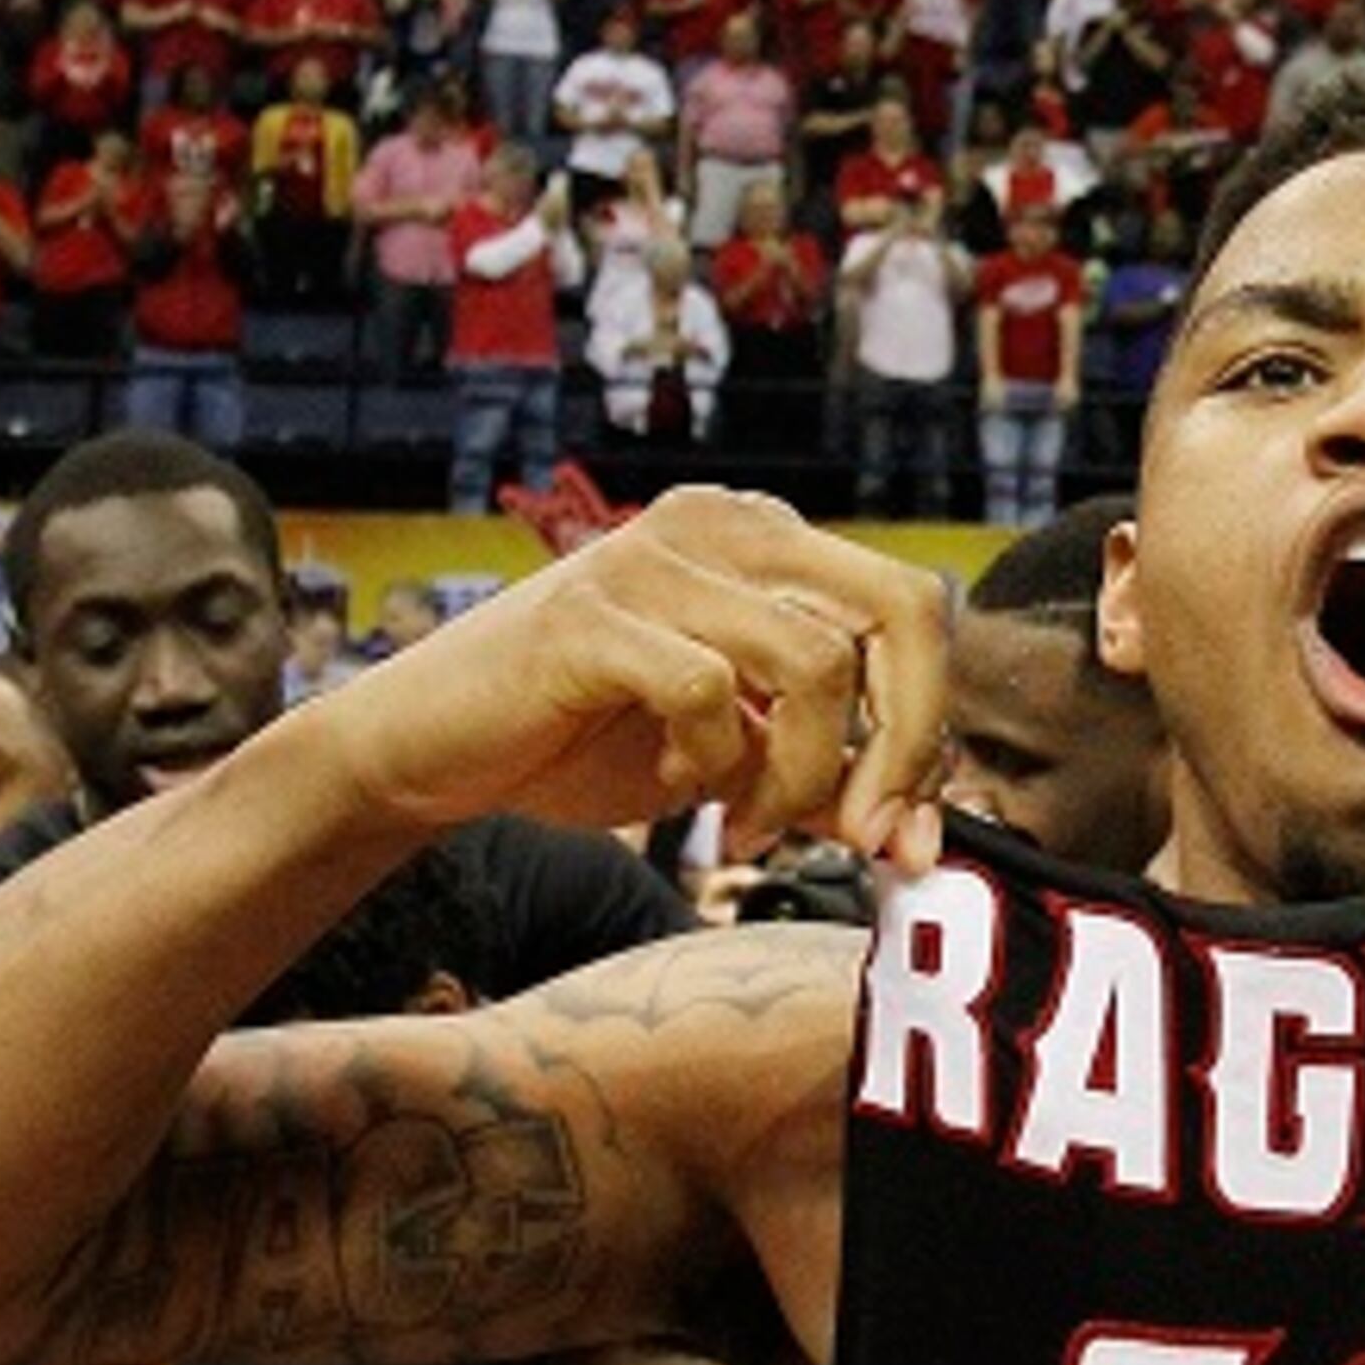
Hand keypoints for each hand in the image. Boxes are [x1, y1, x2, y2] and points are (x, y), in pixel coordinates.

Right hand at [319, 482, 949, 861]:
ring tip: (745, 824)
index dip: (930, 731)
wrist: (434, 750)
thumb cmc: (584, 742)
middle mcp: (724, 524)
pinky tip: (671, 785)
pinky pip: (710, 692)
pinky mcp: (592, 615)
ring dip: (798, 776)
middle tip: (866, 834)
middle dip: (906, 743)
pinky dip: (710, 764)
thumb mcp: (736, 765)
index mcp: (769, 542)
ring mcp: (655, 558)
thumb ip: (827, 784)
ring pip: (814, 664)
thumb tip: (925, 840)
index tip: (905, 836)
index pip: (914, 609)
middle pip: (900, 609)